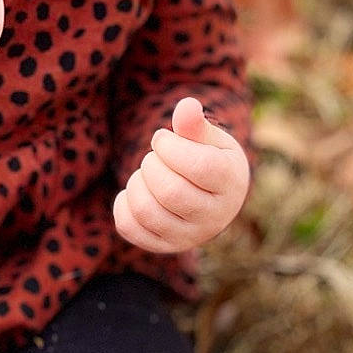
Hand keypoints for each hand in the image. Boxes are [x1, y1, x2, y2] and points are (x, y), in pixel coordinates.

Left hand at [113, 96, 249, 253]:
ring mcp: (188, 237)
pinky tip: (137, 191)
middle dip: (151, 164)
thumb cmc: (210, 161)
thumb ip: (195, 124)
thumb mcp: (210, 140)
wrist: (213, 201)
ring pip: (146, 211)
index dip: (169, 147)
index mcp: (230, 184)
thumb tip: (186, 106)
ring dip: (136, 182)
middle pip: (170, 191)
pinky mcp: (163, 246)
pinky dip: (123, 203)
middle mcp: (213, 218)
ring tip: (146, 173)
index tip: (162, 139)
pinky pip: (129, 227)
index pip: (197, 166)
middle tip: (155, 157)